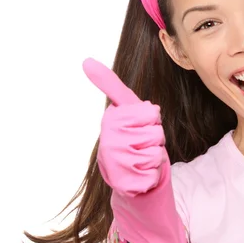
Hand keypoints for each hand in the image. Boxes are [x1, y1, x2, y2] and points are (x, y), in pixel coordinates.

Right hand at [83, 58, 167, 194]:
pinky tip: (139, 172)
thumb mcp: (124, 108)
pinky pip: (154, 172)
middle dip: (155, 137)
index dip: (151, 119)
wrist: (124, 174)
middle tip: (140, 143)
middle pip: (157, 132)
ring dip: (154, 156)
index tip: (137, 123)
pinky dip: (152, 173)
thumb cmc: (129, 136)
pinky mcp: (125, 182)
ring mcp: (116, 162)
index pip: (151, 113)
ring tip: (139, 157)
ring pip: (156, 152)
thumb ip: (110, 85)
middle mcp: (109, 139)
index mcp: (111, 119)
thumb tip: (85, 60)